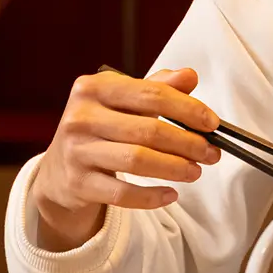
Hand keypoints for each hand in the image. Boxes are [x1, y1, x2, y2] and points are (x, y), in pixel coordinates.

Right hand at [31, 68, 221, 251]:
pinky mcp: (77, 183)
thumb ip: (157, 87)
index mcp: (94, 88)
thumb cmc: (102, 128)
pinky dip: (151, 196)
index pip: (152, 94)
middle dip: (188, 143)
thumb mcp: (125, 100)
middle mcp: (81, 117)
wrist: (60, 169)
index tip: (212, 123)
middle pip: (148, 130)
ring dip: (175, 168)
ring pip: (137, 161)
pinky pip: (121, 193)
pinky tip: (171, 194)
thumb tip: (189, 76)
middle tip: (211, 153)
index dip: (188, 109)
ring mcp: (76, 151)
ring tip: (196, 171)